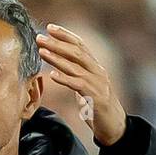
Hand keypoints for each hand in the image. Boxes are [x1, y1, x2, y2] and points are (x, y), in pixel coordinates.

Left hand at [37, 24, 127, 146]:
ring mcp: (98, 83)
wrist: (115, 127)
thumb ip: (76, 77)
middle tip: (39, 37)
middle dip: (57, 43)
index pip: (80, 45)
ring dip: (56, 58)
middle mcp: (98, 71)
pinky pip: (78, 85)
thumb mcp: (86, 88)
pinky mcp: (95, 97)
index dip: (65, 35)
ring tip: (42, 51)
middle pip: (76, 52)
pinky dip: (64, 79)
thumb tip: (60, 70)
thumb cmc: (98, 108)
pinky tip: (52, 75)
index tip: (49, 27)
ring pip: (75, 66)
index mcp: (95, 67)